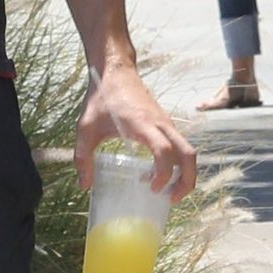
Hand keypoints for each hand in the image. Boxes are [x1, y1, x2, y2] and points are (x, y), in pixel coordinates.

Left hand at [77, 65, 197, 201]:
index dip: (163, 173)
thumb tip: (84, 185)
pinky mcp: (166, 124)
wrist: (116, 72)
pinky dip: (178, 164)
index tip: (151, 188)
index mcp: (143, 124)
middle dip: (186, 180)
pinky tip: (158, 176)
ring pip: (188, 151)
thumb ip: (83, 157)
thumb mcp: (86, 128)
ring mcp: (166, 123)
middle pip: (189, 154)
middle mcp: (161, 124)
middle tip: (172, 199)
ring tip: (168, 193)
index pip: (164, 150)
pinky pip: (180, 146)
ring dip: (185, 174)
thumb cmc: (102, 98)